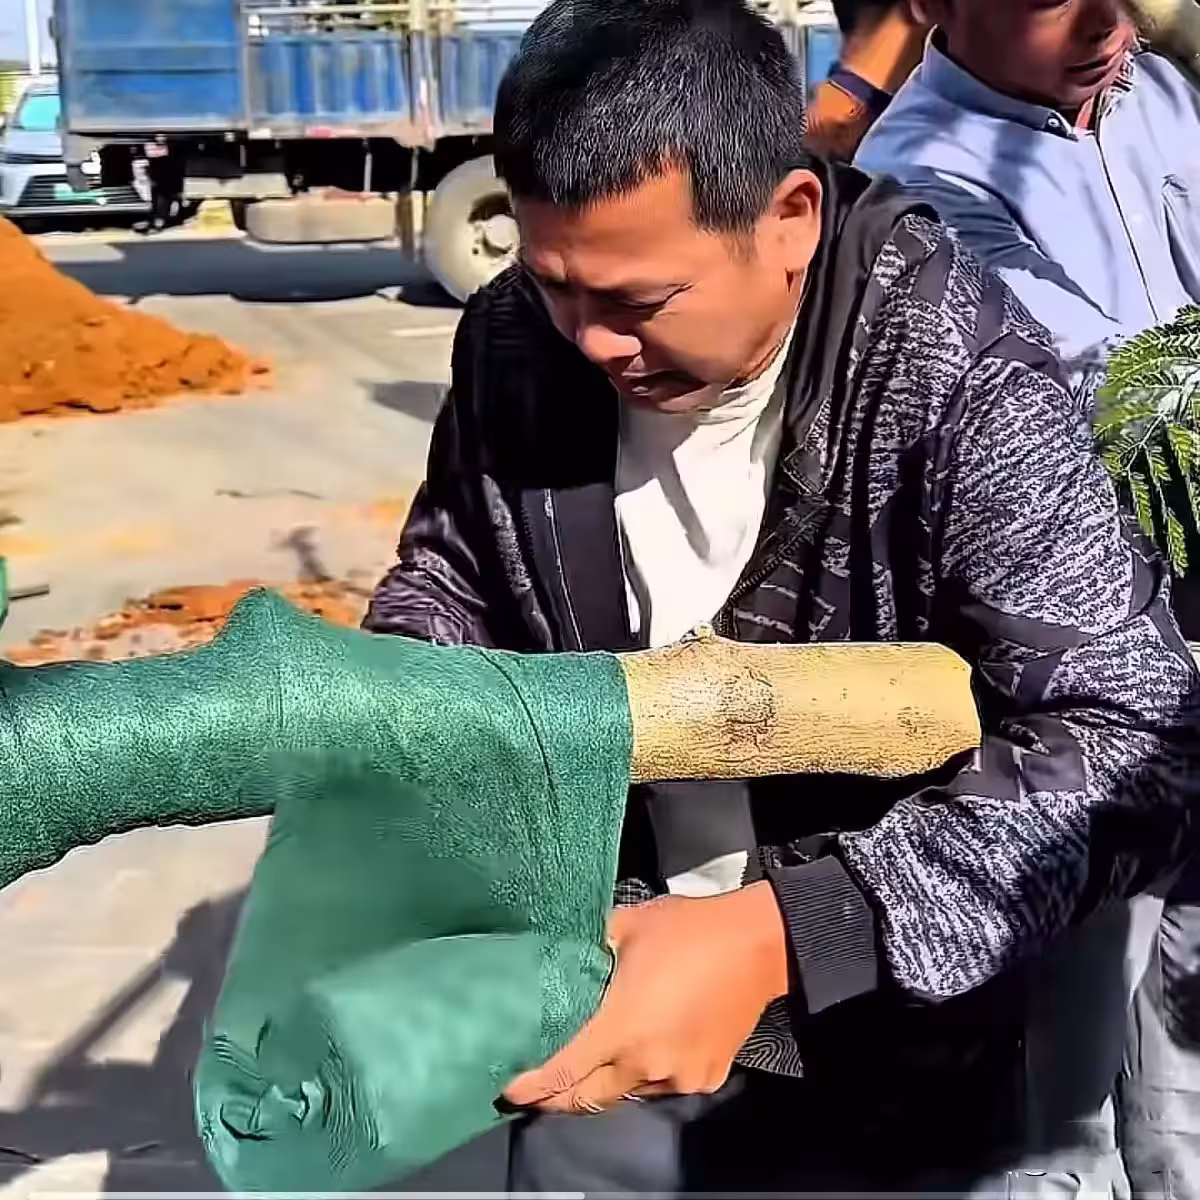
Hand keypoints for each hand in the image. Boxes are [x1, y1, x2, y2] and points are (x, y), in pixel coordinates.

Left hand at [503, 881, 789, 1113]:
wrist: (759, 943)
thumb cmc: (688, 929)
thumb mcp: (626, 926)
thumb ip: (589, 947)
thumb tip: (561, 953)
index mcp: (622, 1028)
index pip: (564, 1071)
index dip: (533, 1086)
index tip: (508, 1091)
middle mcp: (647, 1064)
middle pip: (590, 1097)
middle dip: (559, 1098)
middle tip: (536, 1090)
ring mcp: (679, 1077)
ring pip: (628, 1092)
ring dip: (605, 1083)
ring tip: (588, 1063)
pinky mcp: (706, 1077)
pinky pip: (663, 1084)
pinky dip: (645, 1074)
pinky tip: (639, 1051)